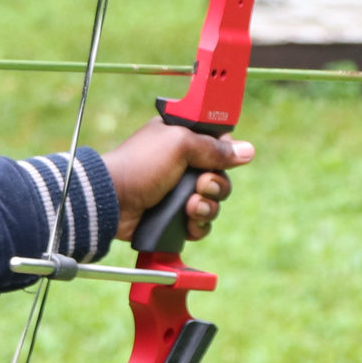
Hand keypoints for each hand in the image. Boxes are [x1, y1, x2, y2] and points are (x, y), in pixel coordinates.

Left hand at [102, 120, 254, 241]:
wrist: (114, 201)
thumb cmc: (141, 165)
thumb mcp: (180, 144)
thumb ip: (215, 148)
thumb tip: (247, 151)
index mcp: (181, 138)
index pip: (218, 143)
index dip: (224, 152)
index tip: (219, 158)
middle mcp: (182, 164)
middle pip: (220, 176)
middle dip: (216, 184)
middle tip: (200, 185)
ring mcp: (178, 192)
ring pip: (213, 202)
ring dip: (207, 206)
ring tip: (190, 207)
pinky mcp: (174, 217)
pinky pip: (201, 223)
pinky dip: (198, 225)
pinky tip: (187, 222)